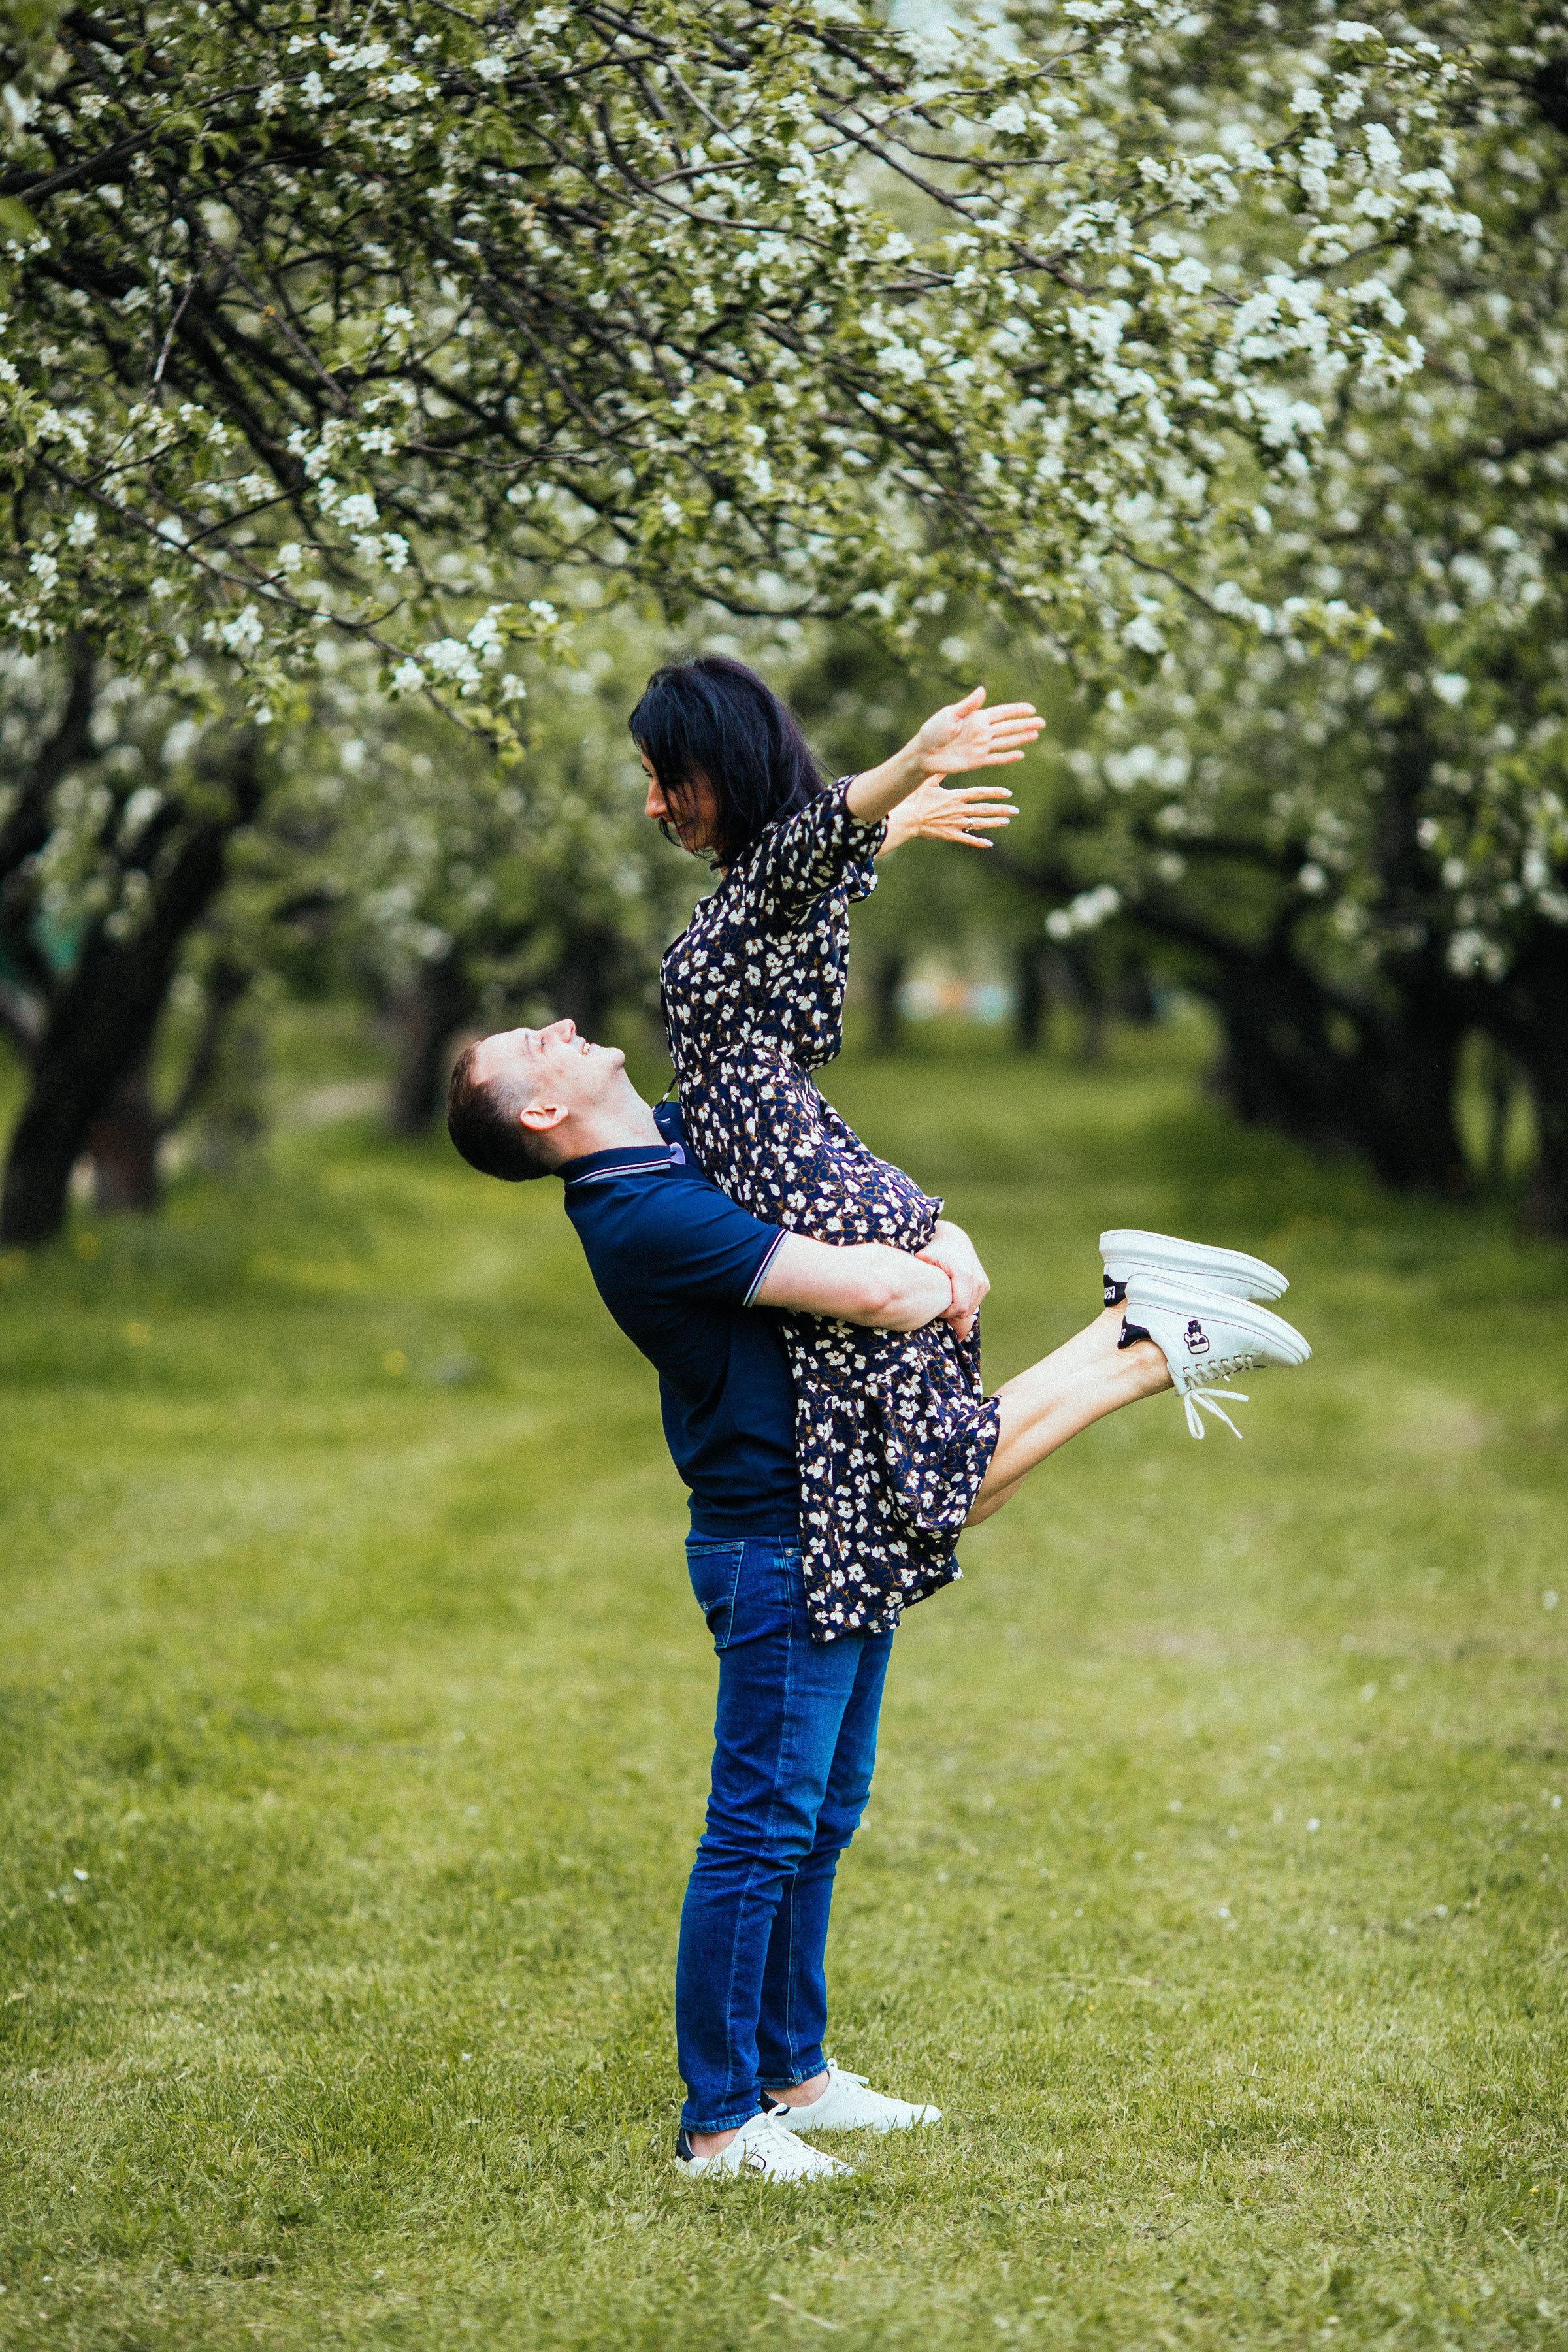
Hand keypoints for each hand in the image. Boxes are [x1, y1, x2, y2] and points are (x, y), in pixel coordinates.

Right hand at [879, 776, 1017, 855]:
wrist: (906, 819)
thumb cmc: (915, 799)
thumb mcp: (928, 781)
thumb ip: (941, 770)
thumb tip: (948, 756)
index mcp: (955, 796)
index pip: (980, 793)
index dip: (995, 792)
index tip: (1007, 792)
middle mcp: (959, 810)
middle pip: (984, 809)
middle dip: (1001, 809)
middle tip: (1014, 810)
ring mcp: (955, 824)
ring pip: (979, 824)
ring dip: (994, 823)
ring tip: (1006, 821)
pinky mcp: (949, 835)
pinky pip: (967, 839)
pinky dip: (978, 842)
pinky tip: (989, 843)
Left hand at [911, 684, 1042, 779]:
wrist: (923, 754)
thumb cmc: (933, 731)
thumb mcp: (950, 715)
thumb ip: (969, 705)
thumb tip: (983, 689)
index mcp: (977, 718)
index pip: (1002, 713)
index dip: (1017, 711)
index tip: (1032, 708)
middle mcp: (982, 732)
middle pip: (1009, 727)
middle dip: (1025, 725)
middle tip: (1042, 723)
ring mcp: (981, 746)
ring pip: (1006, 742)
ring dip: (1021, 739)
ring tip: (1036, 735)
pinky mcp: (977, 761)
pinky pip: (997, 758)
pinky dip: (1008, 757)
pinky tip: (1020, 754)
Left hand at [917, 1219, 989, 1341]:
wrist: (954, 1241)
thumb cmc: (938, 1251)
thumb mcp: (930, 1253)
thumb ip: (925, 1258)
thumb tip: (919, 1256)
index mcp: (964, 1274)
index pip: (959, 1307)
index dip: (947, 1313)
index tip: (935, 1307)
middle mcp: (977, 1279)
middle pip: (965, 1311)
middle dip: (951, 1313)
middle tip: (937, 1304)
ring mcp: (983, 1282)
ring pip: (970, 1310)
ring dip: (957, 1310)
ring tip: (944, 1299)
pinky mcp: (985, 1284)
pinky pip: (974, 1304)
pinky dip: (963, 1305)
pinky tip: (952, 1297)